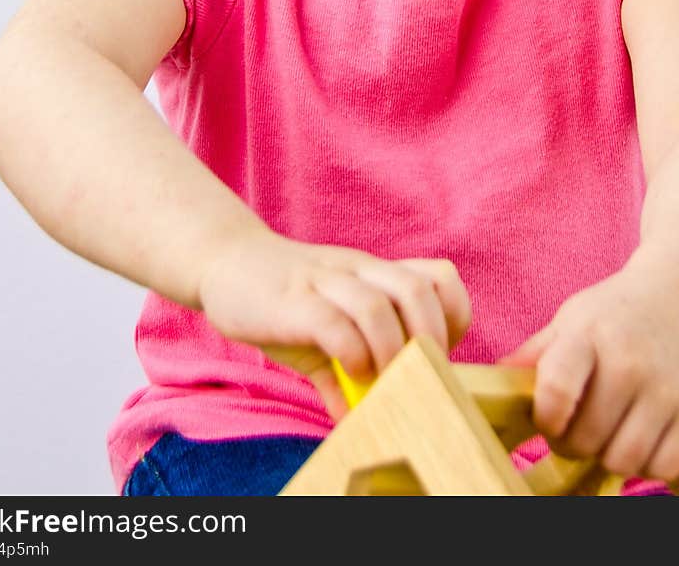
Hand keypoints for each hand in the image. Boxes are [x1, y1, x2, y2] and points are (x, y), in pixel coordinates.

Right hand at [197, 227, 471, 421]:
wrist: (225, 261)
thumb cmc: (280, 300)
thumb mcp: (320, 330)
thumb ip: (342, 370)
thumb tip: (356, 417)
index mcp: (373, 274)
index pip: (437, 275)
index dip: (453, 314)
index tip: (443, 352)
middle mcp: (356, 271)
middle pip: (417, 289)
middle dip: (431, 337)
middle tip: (421, 372)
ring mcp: (325, 282)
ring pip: (379, 304)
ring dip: (391, 350)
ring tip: (384, 378)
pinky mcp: (293, 301)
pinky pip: (334, 323)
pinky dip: (351, 353)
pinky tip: (348, 372)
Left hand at [497, 264, 678, 483]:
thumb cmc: (620, 309)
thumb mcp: (574, 317)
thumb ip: (538, 352)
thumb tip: (495, 376)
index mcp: (589, 335)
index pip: (556, 390)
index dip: (545, 419)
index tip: (547, 419)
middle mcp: (629, 362)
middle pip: (586, 437)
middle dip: (572, 443)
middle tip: (576, 430)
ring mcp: (666, 388)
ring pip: (623, 459)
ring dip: (608, 457)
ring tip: (607, 435)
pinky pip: (665, 466)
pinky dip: (647, 465)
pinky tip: (640, 441)